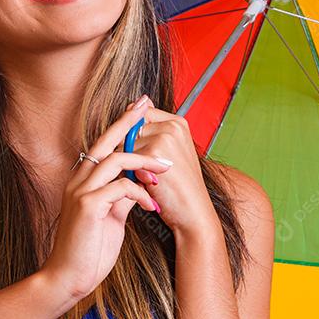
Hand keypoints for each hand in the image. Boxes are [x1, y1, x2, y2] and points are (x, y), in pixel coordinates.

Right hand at [39, 95, 173, 300]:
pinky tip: (153, 205)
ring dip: (144, 162)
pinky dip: (141, 192)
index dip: (121, 125)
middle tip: (147, 105)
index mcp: (82, 181)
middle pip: (105, 141)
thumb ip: (120, 196)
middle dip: (128, 121)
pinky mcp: (88, 207)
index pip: (103, 144)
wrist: (68, 277)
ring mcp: (81, 192)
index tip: (140, 108)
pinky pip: (120, 188)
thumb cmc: (90, 250)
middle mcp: (78, 181)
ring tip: (166, 170)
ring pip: (115, 160)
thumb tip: (138, 183)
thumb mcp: (110, 217)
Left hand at [124, 96, 218, 238]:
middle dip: (131, 151)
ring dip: (130, 163)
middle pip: (130, 129)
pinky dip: (131, 173)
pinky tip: (149, 184)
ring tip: (151, 179)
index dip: (134, 138)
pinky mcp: (156, 151)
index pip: (140, 115)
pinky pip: (126, 157)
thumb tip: (134, 105)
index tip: (143, 156)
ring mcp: (166, 136)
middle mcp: (173, 125)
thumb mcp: (167, 155)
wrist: (193, 213)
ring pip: (125, 144)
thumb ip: (151, 132)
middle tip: (151, 172)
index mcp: (178, 122)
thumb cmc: (178, 188)